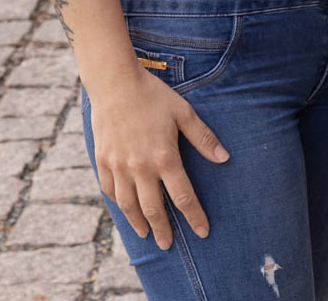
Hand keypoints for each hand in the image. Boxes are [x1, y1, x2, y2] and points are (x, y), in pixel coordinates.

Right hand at [87, 68, 228, 246]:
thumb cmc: (153, 95)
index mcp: (164, 157)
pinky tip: (124, 209)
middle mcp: (140, 167)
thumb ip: (204, 138)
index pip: (183, 197)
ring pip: (128, 205)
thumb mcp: (184, 113)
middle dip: (163, 230)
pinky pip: (110, 190)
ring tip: (146, 234)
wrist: (115, 83)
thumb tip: (225, 158)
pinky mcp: (103, 160)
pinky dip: (118, 204)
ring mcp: (119, 166)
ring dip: (138, 223)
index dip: (194, 217)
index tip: (202, 232)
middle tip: (168, 245)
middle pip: (153, 209)